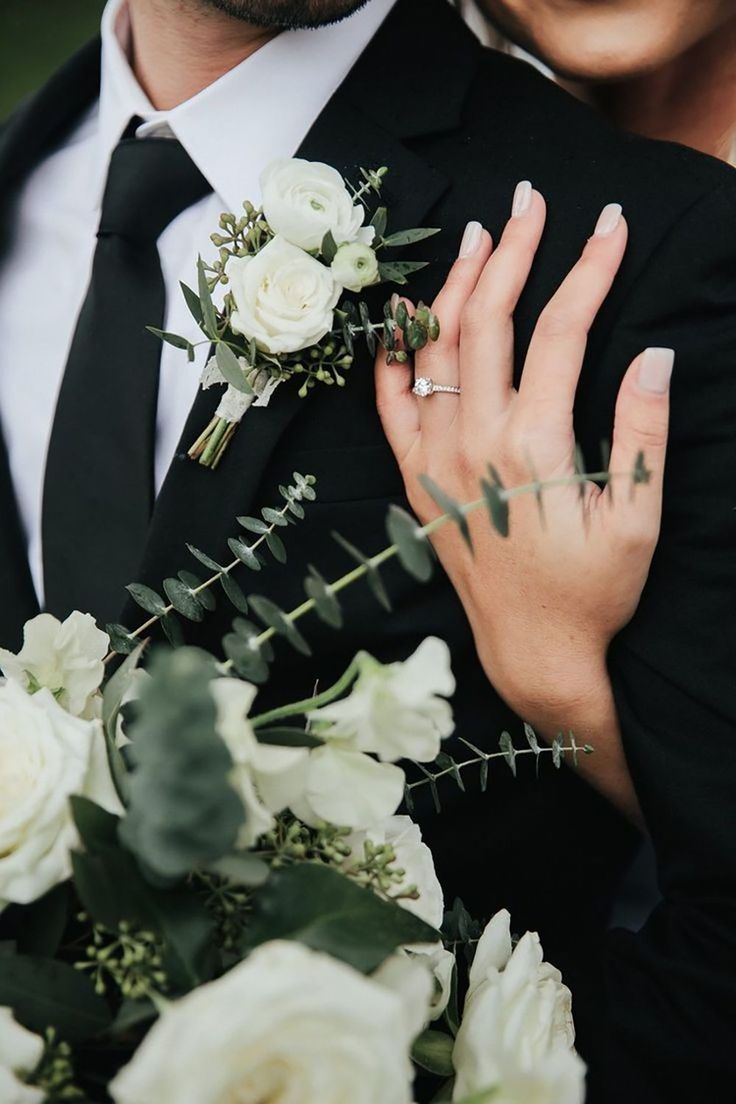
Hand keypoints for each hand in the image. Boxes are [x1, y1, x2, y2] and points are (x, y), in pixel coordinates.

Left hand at [376, 185, 671, 819]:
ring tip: (480, 234)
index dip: (590, 268)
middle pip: (488, 320)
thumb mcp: (638, 518)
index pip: (560, 331)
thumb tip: (653, 353)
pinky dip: (394, 352)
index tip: (614, 222)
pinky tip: (406, 312)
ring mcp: (435, 460)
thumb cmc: (593, 592)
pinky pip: (390, 403)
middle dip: (514, 251)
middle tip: (533, 199)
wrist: (532, 653)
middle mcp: (473, 442)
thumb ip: (642, 432)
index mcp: (534, 446)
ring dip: (457, 284)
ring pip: (435, 349)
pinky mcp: (416, 480)